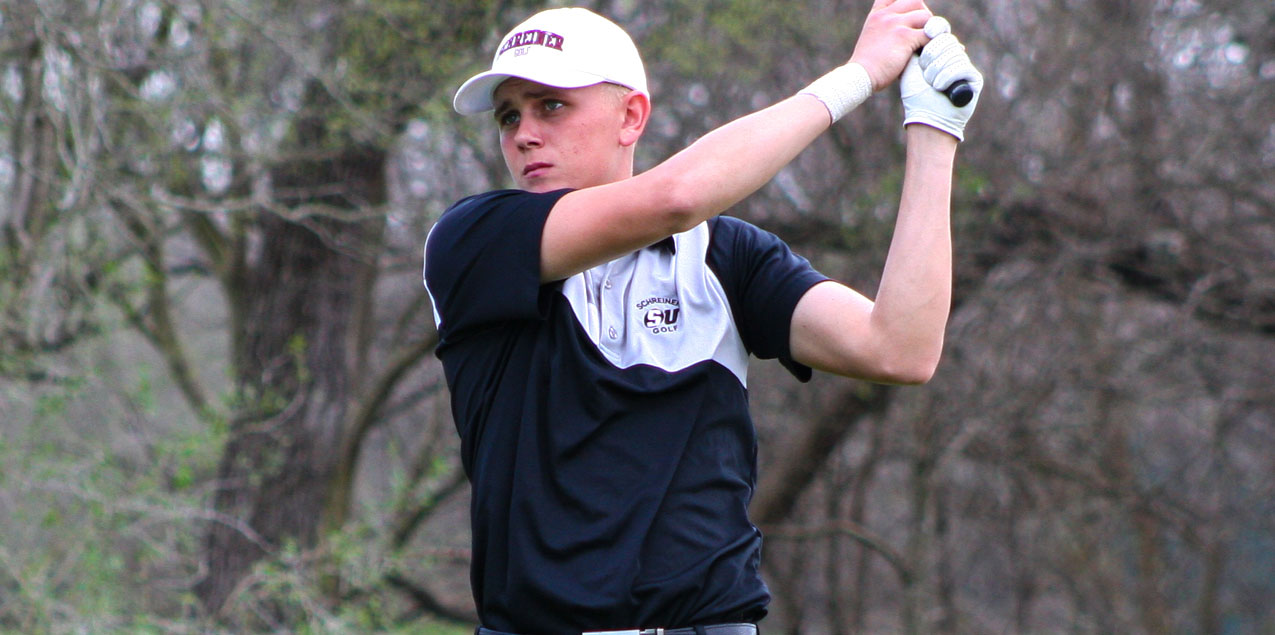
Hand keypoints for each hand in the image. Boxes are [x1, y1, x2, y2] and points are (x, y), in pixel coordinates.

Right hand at [849, 0, 933, 91]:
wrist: (860, 76)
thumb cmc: (867, 64)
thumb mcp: (872, 38)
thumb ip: (885, 29)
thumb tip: (905, 33)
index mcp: (877, 14)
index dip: (907, 5)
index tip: (910, 19)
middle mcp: (886, 15)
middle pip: (915, 1)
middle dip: (922, 14)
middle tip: (922, 32)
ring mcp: (895, 24)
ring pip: (925, 16)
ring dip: (930, 29)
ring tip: (926, 43)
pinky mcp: (905, 37)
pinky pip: (929, 33)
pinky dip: (932, 42)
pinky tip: (926, 52)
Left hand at [901, 17, 983, 140]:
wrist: (926, 119)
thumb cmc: (916, 96)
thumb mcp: (911, 68)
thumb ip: (916, 48)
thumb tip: (924, 28)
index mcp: (939, 54)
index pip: (942, 33)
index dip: (936, 30)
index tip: (927, 32)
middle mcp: (954, 58)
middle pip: (948, 41)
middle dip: (932, 55)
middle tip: (924, 72)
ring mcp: (965, 68)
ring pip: (955, 53)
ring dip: (938, 69)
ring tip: (930, 84)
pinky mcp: (974, 79)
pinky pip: (963, 66)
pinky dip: (948, 76)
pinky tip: (939, 87)